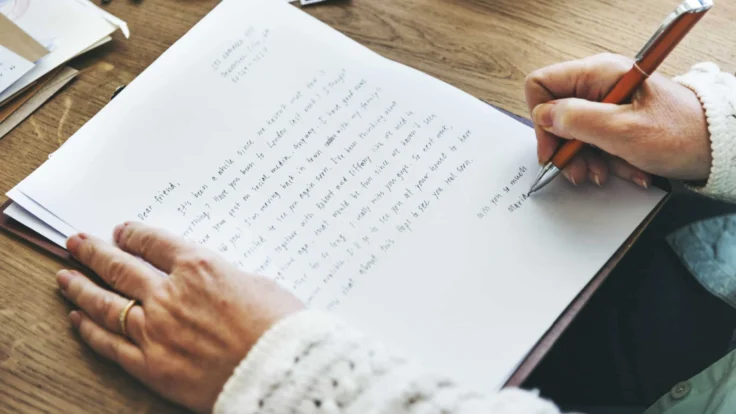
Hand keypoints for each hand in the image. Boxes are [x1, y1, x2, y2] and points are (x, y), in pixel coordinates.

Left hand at [56, 222, 303, 412]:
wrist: (280, 372)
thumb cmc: (280, 327)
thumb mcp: (258, 285)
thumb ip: (224, 278)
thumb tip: (210, 281)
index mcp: (199, 267)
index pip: (154, 242)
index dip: (134, 234)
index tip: (122, 232)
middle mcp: (169, 294)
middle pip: (120, 266)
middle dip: (95, 252)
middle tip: (76, 243)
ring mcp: (155, 330)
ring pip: (106, 303)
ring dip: (81, 287)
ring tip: (65, 277)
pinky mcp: (151, 366)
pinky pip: (110, 344)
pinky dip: (90, 331)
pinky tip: (77, 320)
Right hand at [525, 53, 710, 187]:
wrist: (718, 147)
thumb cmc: (681, 133)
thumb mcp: (623, 130)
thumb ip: (577, 120)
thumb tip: (545, 116)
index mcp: (598, 74)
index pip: (542, 85)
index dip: (542, 119)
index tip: (554, 148)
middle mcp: (599, 84)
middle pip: (557, 114)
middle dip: (567, 148)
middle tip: (580, 171)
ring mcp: (608, 103)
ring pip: (575, 133)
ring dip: (588, 159)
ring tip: (607, 173)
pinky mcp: (617, 120)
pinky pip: (596, 141)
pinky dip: (607, 160)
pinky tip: (625, 170)